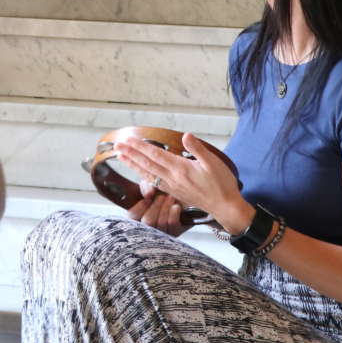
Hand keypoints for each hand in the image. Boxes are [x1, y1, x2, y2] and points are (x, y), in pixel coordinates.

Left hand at [114, 132, 240, 219]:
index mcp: (180, 168)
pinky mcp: (175, 192)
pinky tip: (139, 172)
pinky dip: (144, 175)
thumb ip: (197, 149)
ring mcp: (172, 186)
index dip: (140, 146)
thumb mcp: (213, 163)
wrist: (225, 207)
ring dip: (133, 164)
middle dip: (131, 154)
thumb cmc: (222, 184)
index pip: (155, 155)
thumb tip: (185, 135)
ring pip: (148, 173)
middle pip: (147, 164)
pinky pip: (154, 182)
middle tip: (117, 145)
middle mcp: (172, 178)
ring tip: (121, 156)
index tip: (128, 140)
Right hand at [127, 189, 190, 236]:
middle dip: (156, 206)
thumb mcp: (149, 188)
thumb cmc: (158, 196)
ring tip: (170, 197)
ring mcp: (160, 233)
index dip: (140, 206)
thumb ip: (145, 187)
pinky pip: (173, 226)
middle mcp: (146, 229)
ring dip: (165, 208)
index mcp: (136, 218)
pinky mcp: (173, 233)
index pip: (133, 216)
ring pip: (161, 223)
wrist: (176, 202)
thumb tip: (149, 192)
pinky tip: (176, 207)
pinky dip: (174, 215)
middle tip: (161, 196)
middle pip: (148, 221)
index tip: (148, 198)